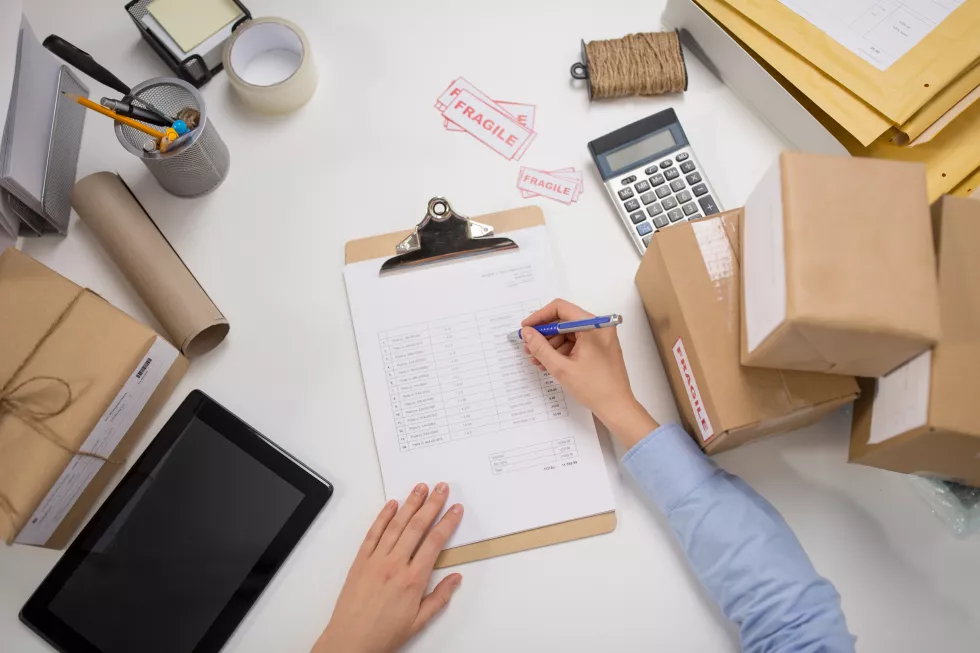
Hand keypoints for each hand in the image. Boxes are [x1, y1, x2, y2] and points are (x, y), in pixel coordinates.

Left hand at [312, 483, 462, 652]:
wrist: (350, 642)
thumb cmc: (383, 634)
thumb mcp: (419, 621)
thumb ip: (439, 597)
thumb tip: (455, 578)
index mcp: (413, 580)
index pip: (435, 542)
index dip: (447, 523)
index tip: (455, 509)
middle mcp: (394, 565)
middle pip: (417, 527)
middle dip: (432, 504)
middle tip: (441, 488)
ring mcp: (375, 560)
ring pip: (396, 525)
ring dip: (410, 504)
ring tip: (420, 488)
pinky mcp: (360, 561)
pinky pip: (373, 533)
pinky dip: (383, 517)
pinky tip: (391, 505)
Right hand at [522, 299, 657, 448]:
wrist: (617, 407)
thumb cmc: (594, 388)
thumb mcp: (561, 367)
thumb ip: (540, 348)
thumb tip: (527, 333)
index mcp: (593, 326)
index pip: (561, 308)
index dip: (540, 317)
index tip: (526, 328)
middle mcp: (598, 327)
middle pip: (564, 321)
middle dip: (544, 334)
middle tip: (528, 346)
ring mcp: (600, 337)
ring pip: (568, 333)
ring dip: (550, 345)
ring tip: (537, 359)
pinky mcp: (599, 348)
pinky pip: (576, 343)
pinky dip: (561, 351)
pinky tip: (549, 363)